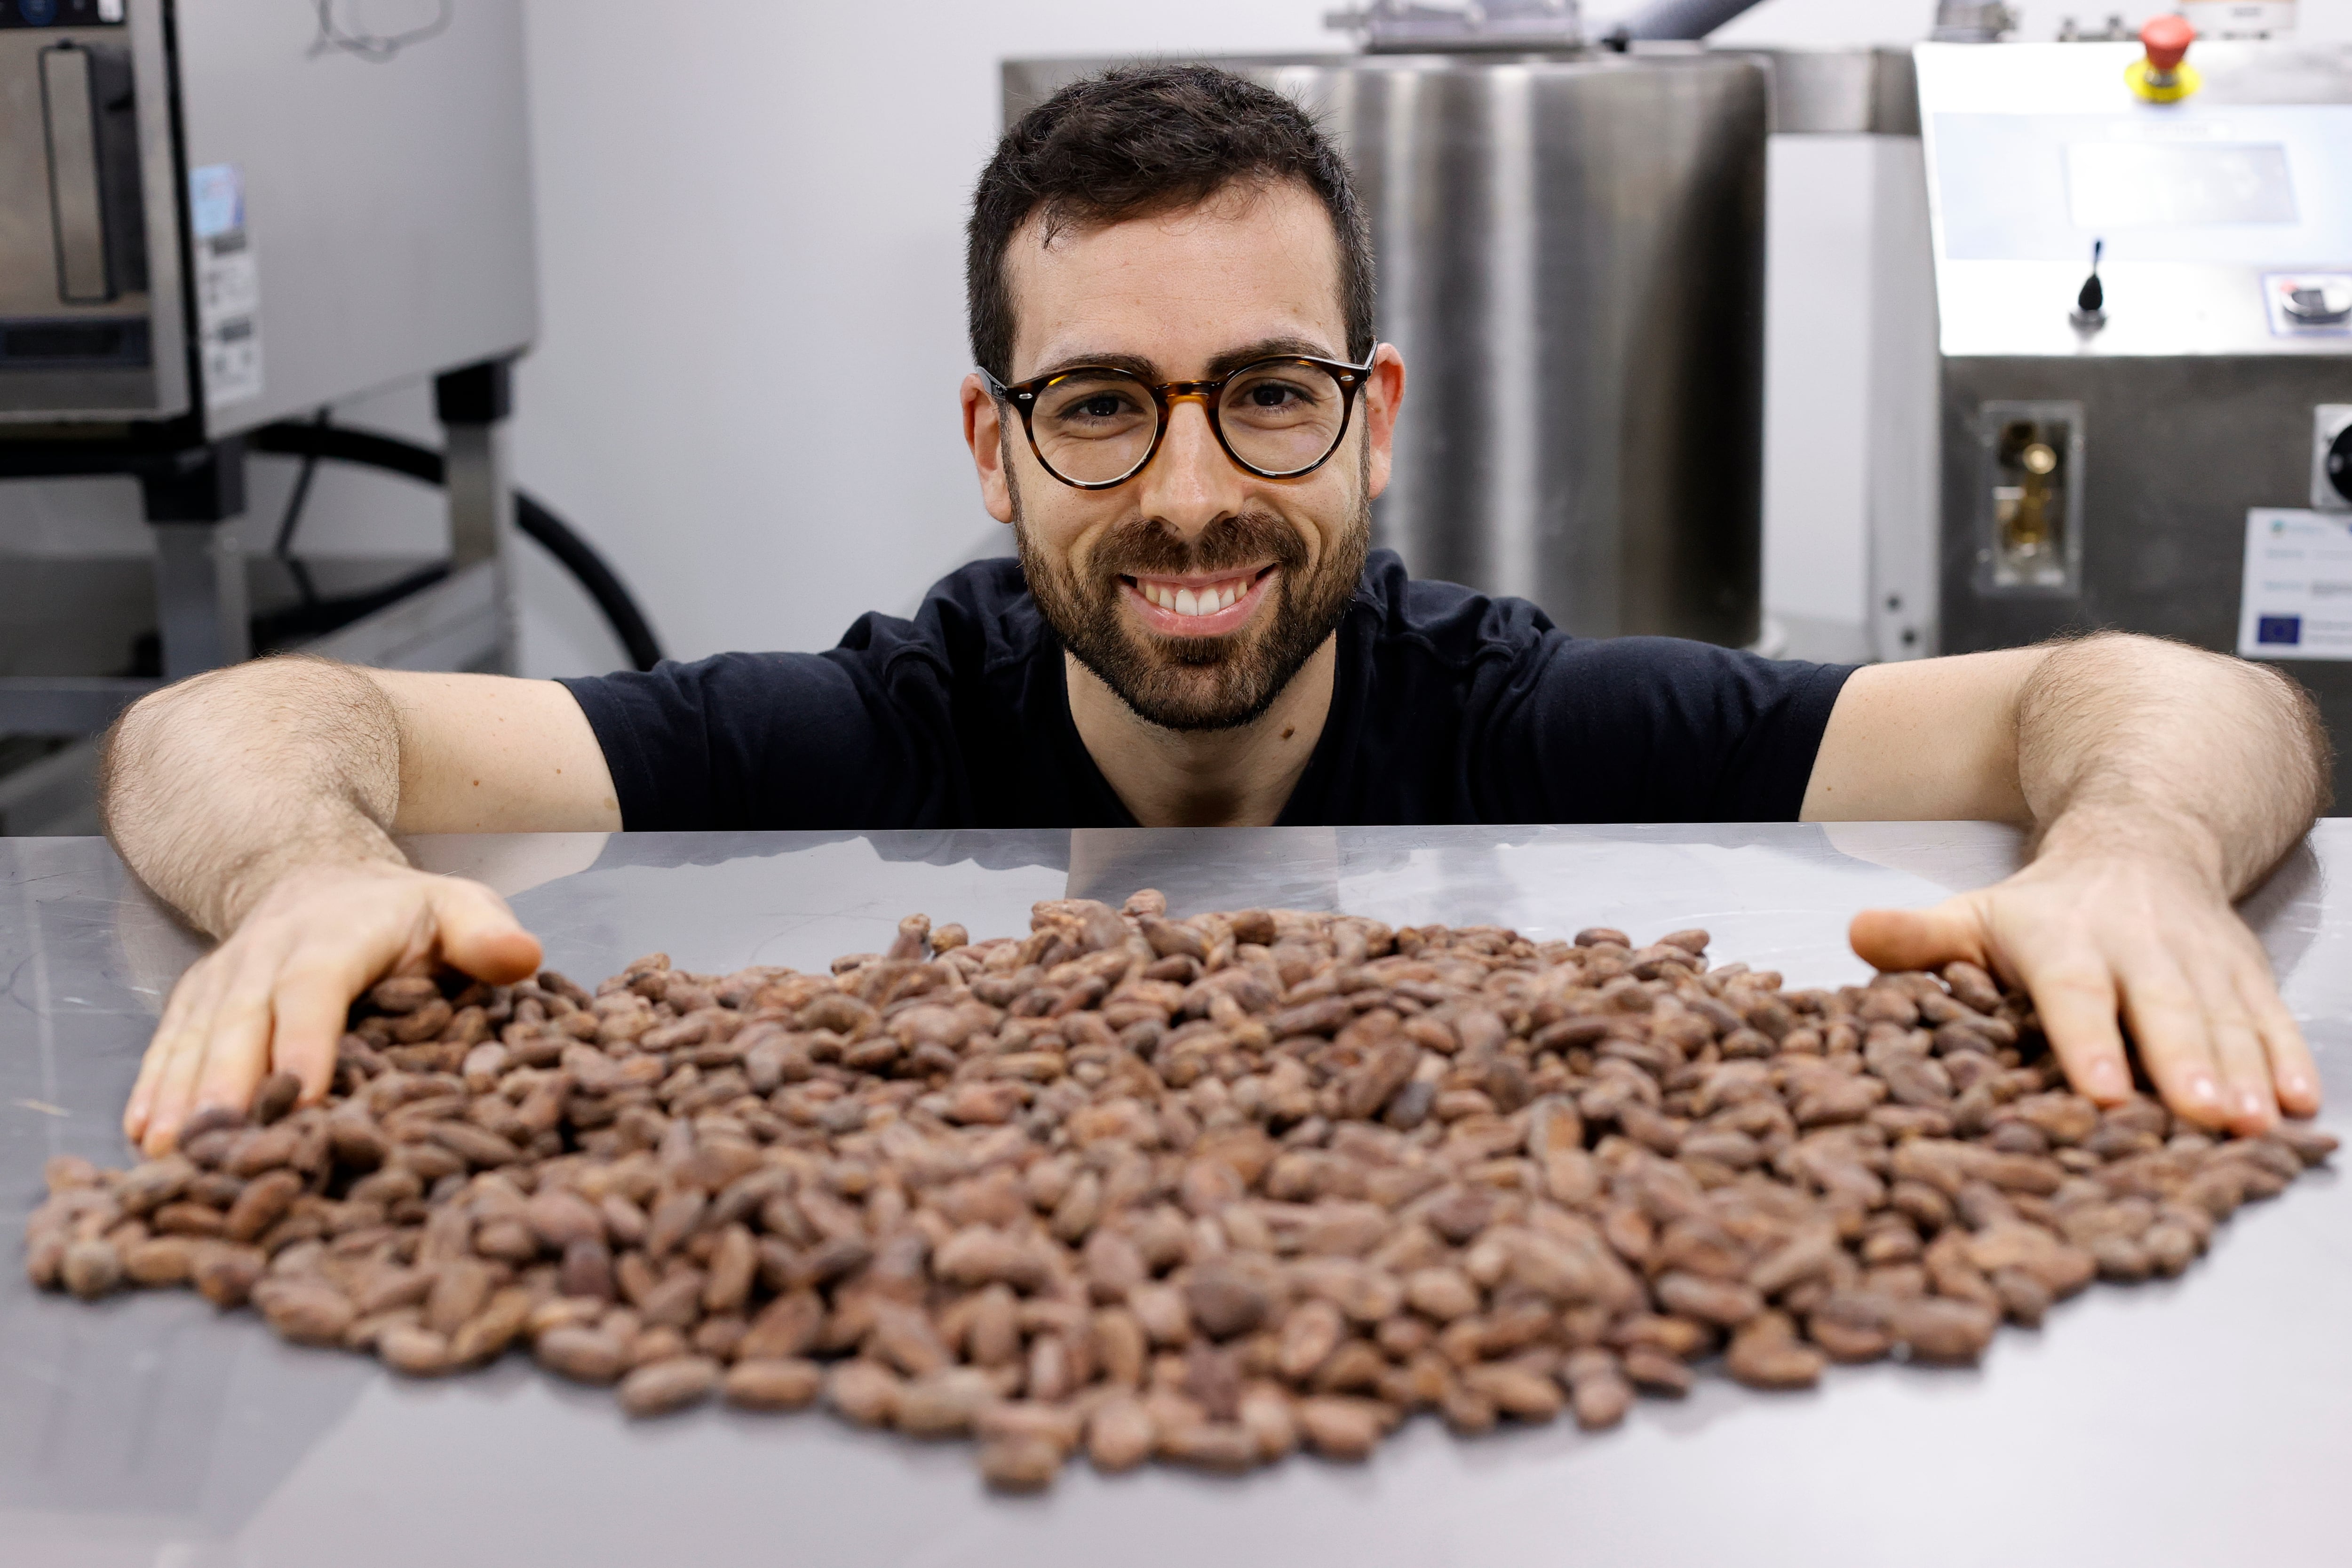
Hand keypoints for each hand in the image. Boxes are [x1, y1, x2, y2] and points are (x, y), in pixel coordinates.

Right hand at [124, 861, 542, 1155]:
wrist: (324, 876)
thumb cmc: (408, 914)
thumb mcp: (459, 907)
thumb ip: (486, 934)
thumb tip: (524, 957)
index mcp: (336, 934)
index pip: (316, 987)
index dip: (307, 1037)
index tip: (305, 1092)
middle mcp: (267, 954)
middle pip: (242, 1020)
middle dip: (228, 1083)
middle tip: (222, 1143)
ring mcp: (225, 977)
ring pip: (196, 1036)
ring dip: (182, 1095)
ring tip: (171, 1153)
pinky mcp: (198, 999)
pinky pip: (169, 1043)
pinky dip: (153, 1087)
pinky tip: (141, 1136)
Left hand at [1848, 848, 2317, 1134]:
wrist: (2139, 844)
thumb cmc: (2046, 907)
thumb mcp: (1977, 913)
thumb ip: (1920, 938)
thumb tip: (1855, 932)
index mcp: (2064, 939)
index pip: (2075, 992)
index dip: (2089, 1039)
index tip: (2101, 1086)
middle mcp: (2138, 947)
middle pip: (2163, 1009)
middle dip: (2184, 1063)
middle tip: (2202, 1114)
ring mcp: (2199, 960)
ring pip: (2224, 1019)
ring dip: (2243, 1072)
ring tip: (2253, 1123)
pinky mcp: (2244, 972)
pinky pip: (2270, 1016)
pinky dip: (2290, 1058)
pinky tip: (2302, 1103)